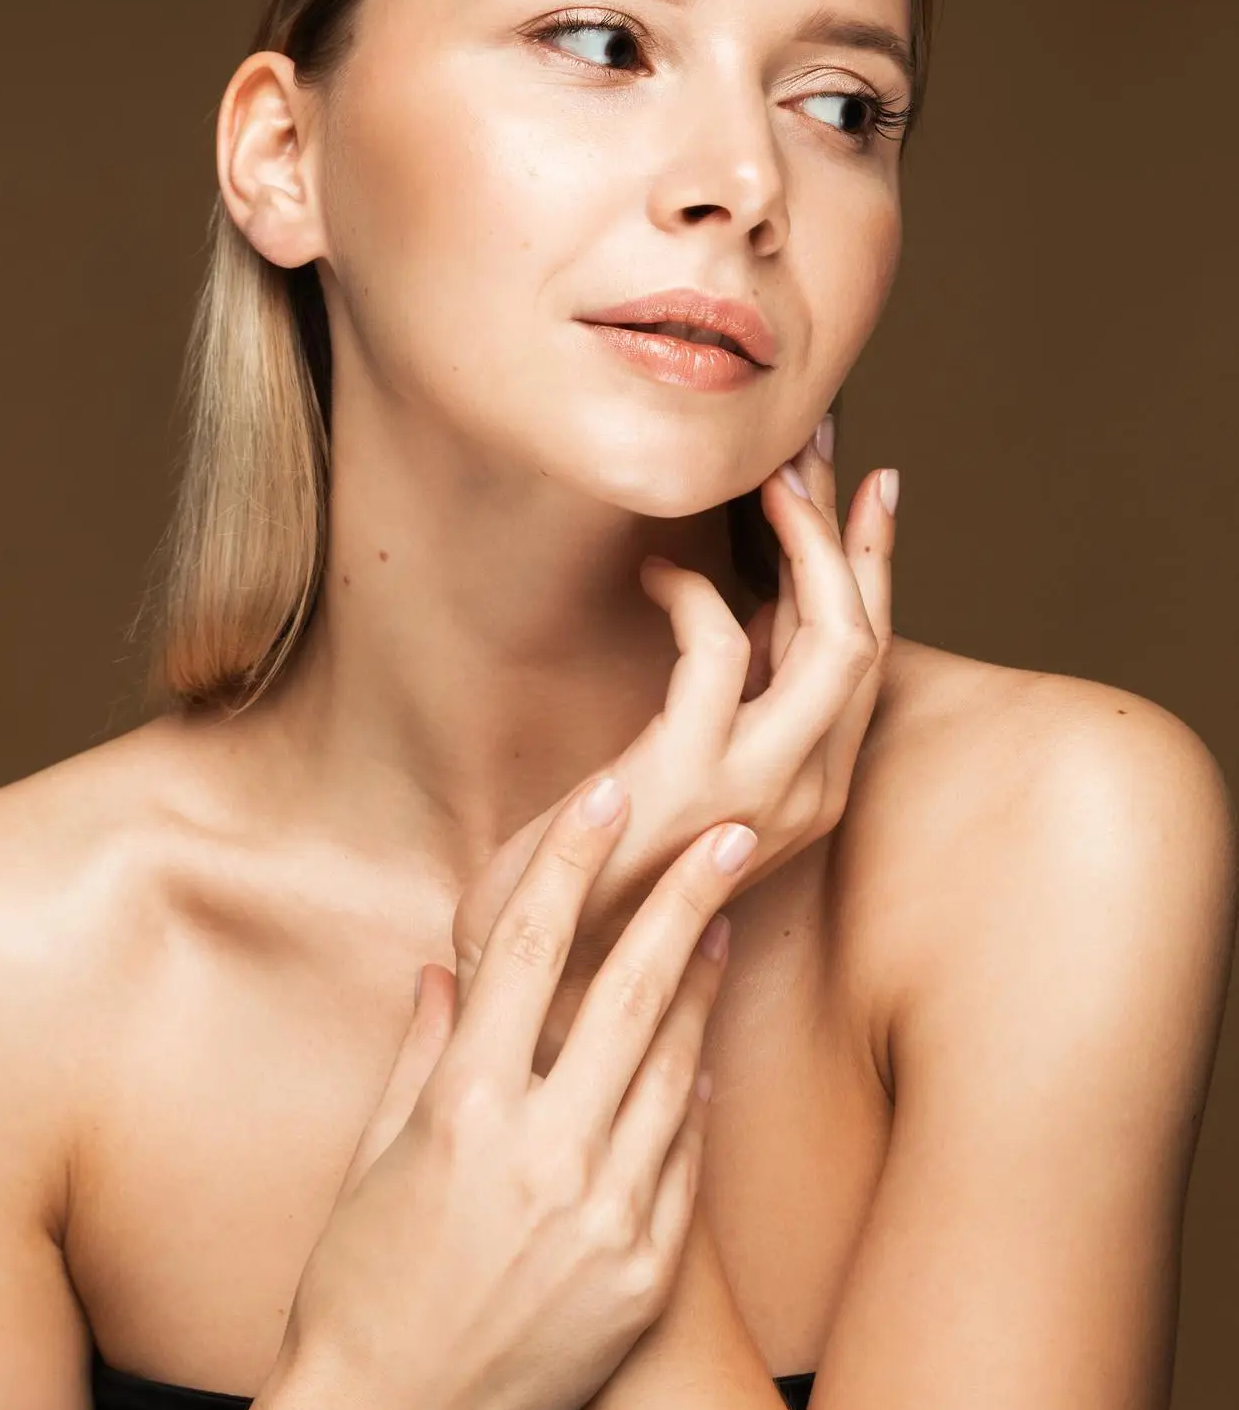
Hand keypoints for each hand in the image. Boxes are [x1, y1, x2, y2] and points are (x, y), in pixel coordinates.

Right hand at [275, 775, 750, 1409]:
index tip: (608, 795)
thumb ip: (418, 1056)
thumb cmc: (361, 1287)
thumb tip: (444, 971)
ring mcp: (603, 1213)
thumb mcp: (370, 1161)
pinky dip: (695, 1093)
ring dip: (703, 985)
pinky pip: (684, 1158)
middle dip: (684, 897)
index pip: (525, 949)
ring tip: (726, 922)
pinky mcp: (642, 1272)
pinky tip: (707, 1048)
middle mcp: (540, 1151)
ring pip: (673, 1065)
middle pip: (628, 989)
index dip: (570, 860)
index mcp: (462, 1109)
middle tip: (733, 833)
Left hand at [452, 423, 895, 1070]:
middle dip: (843, 532)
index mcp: (815, 787)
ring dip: (799, 544)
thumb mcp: (695, 763)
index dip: (872, 561)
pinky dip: (690, 593)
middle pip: (866, 634)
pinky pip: (721, 647)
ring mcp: (762, 791)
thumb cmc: (604, 856)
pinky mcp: (694, 778)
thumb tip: (761, 595)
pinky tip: (652, 574)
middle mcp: (811, 792)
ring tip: (759, 484)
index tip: (868, 480)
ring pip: (828, 636)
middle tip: (810, 451)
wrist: (537, 957)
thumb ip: (740, 697)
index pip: (870, 653)